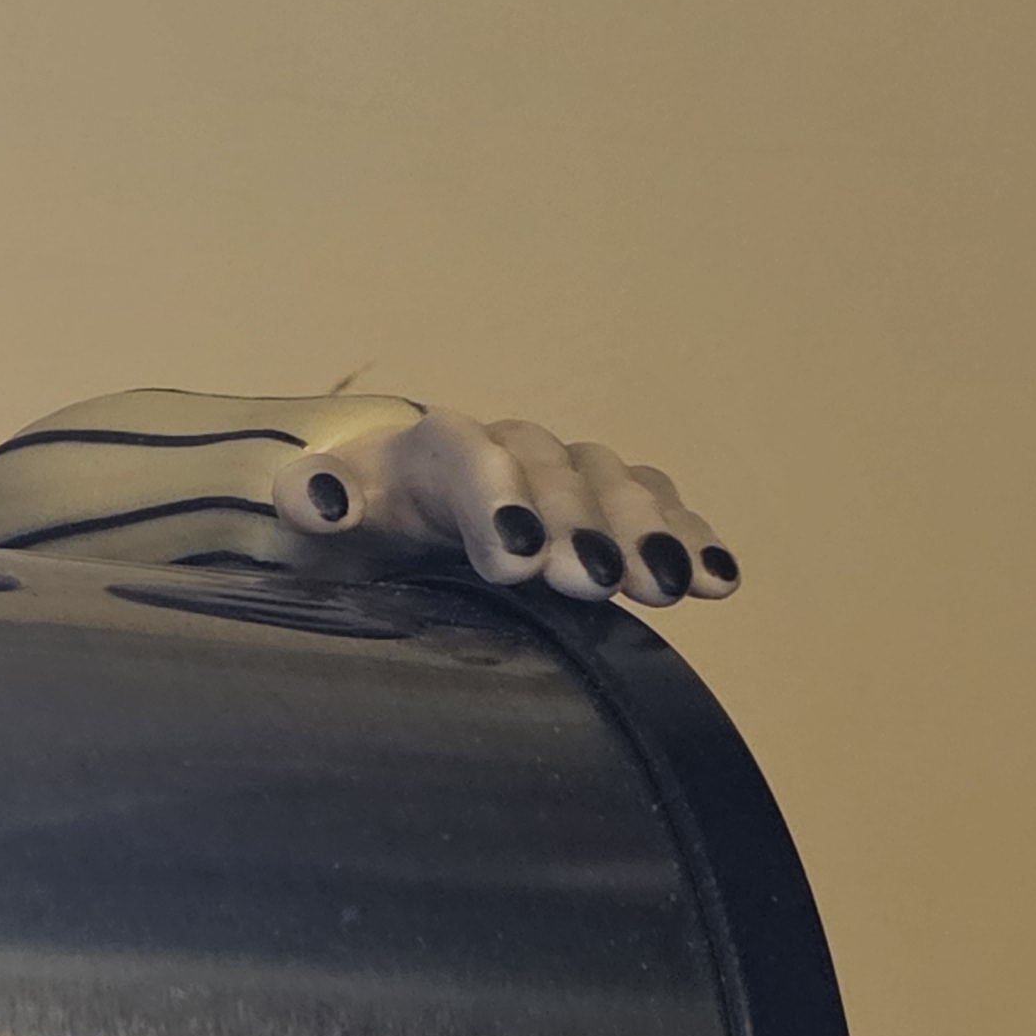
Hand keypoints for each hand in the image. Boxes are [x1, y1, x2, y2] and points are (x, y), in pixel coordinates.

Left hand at [275, 409, 739, 608]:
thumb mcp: (316, 514)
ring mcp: (564, 476)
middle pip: (550, 474)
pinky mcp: (606, 508)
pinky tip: (719, 582)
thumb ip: (317, 499)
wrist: (383, 508)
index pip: (465, 455)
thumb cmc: (351, 522)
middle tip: (591, 582)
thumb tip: (322, 497)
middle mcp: (507, 451)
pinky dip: (689, 539)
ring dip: (642, 534)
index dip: (496, 497)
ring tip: (664, 586)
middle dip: (573, 526)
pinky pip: (657, 510)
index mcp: (430, 450)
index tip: (516, 557)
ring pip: (612, 487)